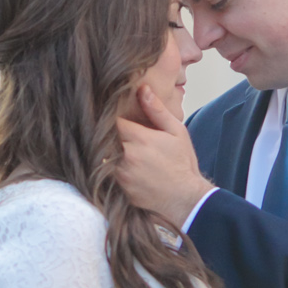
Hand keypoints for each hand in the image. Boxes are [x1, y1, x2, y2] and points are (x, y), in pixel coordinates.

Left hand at [115, 85, 212, 229]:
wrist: (185, 199)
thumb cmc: (182, 163)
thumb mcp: (176, 132)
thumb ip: (157, 110)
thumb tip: (142, 89)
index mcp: (139, 138)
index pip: (113, 120)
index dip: (112, 117)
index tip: (114, 116)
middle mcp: (126, 155)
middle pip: (104, 138)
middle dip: (107, 133)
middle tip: (111, 131)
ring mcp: (120, 174)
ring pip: (102, 156)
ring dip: (106, 151)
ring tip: (114, 149)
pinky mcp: (119, 189)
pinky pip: (105, 174)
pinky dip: (107, 168)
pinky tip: (116, 166)